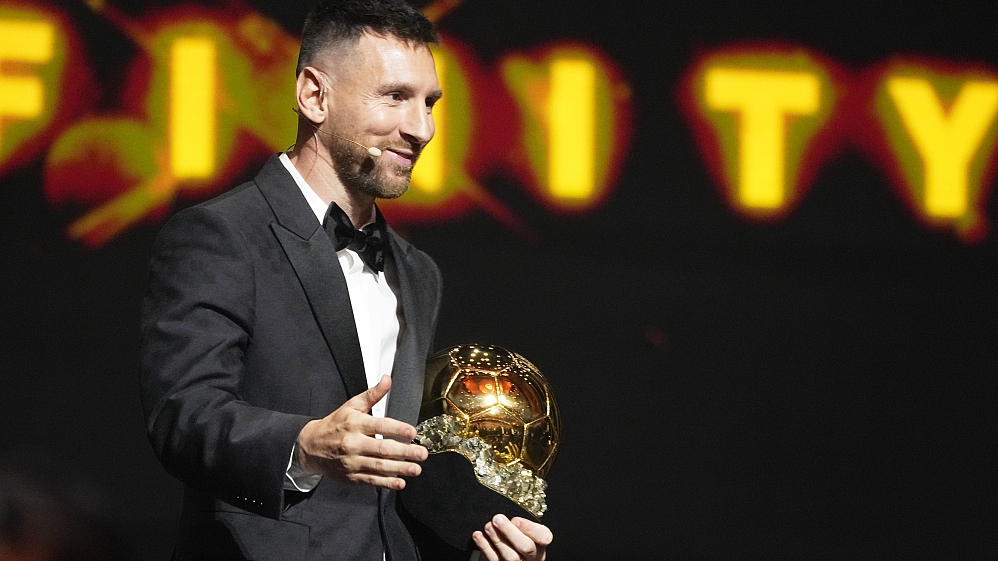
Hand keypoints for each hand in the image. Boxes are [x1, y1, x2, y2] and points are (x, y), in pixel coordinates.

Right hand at [296, 375, 427, 489]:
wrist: (311, 447)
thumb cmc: (335, 424)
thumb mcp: (352, 405)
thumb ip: (372, 394)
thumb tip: (387, 379)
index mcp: (356, 423)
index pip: (380, 426)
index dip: (397, 429)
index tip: (413, 433)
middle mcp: (354, 443)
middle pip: (382, 448)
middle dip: (405, 452)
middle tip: (422, 453)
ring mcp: (352, 461)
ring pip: (379, 466)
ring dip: (400, 468)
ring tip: (416, 469)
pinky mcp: (351, 476)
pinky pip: (371, 480)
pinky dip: (386, 483)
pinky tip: (400, 482)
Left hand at [472, 514, 551, 560]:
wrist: (502, 553)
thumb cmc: (515, 535)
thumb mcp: (522, 527)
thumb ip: (520, 522)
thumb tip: (511, 518)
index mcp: (540, 543)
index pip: (544, 537)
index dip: (530, 528)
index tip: (516, 519)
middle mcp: (532, 556)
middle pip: (526, 547)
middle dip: (511, 532)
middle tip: (498, 519)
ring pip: (511, 556)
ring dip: (498, 539)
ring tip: (488, 526)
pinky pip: (494, 559)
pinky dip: (485, 546)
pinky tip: (478, 535)